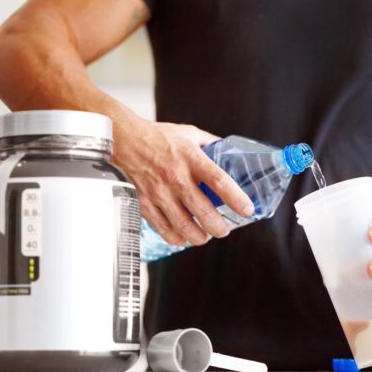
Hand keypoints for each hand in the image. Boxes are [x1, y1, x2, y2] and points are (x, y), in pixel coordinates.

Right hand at [113, 118, 253, 245]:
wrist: (124, 139)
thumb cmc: (158, 136)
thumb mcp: (189, 133)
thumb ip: (210, 144)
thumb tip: (231, 153)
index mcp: (191, 158)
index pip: (219, 181)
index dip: (236, 199)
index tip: (248, 210)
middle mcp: (176, 177)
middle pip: (204, 212)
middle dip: (219, 227)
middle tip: (224, 229)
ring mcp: (160, 192)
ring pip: (184, 226)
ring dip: (199, 236)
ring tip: (205, 235)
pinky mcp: (145, 203)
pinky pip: (163, 228)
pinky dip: (176, 238)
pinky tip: (183, 237)